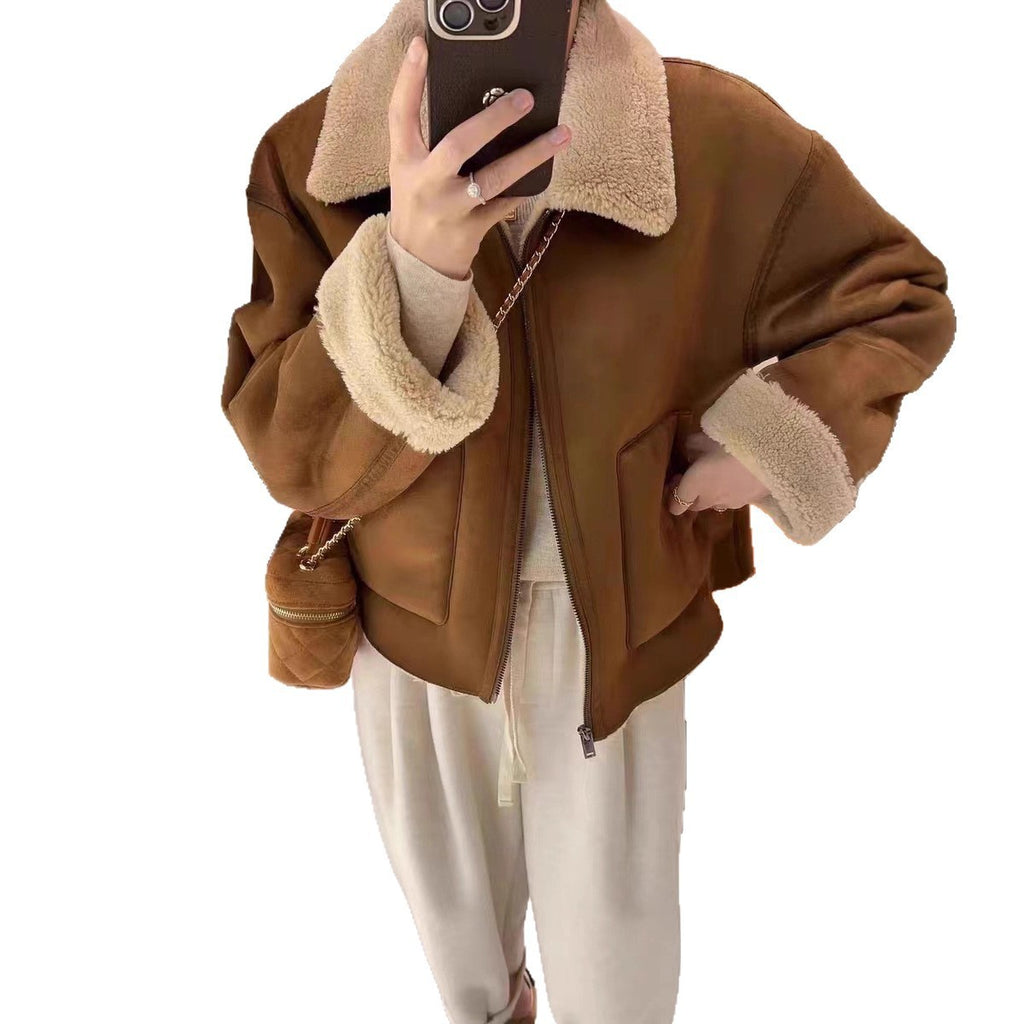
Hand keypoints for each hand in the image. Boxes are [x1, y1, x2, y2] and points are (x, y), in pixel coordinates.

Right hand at [387, 34, 572, 279]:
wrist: (416, 265)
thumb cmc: (419, 207)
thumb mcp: (412, 173)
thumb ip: (433, 144)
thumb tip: (480, 107)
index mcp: (405, 162)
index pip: (400, 114)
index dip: (409, 79)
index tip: (422, 47)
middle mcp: (424, 183)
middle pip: (459, 143)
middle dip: (494, 119)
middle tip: (525, 98)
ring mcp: (448, 209)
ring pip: (494, 178)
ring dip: (530, 155)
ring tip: (560, 135)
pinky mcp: (469, 231)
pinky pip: (505, 204)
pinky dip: (524, 188)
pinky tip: (544, 172)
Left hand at [667, 430, 770, 513]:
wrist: (772, 454)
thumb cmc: (731, 442)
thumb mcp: (705, 437)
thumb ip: (693, 446)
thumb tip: (689, 450)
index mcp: (695, 485)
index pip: (676, 505)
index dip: (673, 494)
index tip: (679, 477)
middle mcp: (710, 499)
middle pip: (695, 505)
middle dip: (692, 494)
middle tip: (696, 475)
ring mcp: (731, 502)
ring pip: (715, 503)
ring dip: (713, 493)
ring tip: (719, 475)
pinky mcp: (750, 501)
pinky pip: (734, 499)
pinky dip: (732, 491)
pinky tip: (739, 476)